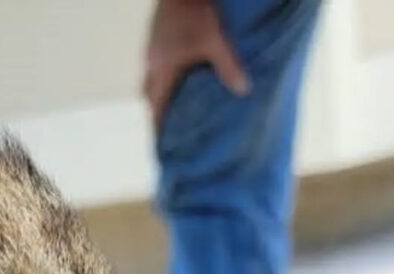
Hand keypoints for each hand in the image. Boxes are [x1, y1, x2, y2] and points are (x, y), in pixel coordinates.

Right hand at [143, 0, 249, 129]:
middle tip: (171, 123)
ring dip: (161, 90)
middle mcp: (152, 61)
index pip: (156, 106)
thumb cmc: (195, 11)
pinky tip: (178, 73)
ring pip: (151, 77)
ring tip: (175, 101)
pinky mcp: (156, 34)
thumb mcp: (215, 40)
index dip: (159, 125)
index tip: (163, 141)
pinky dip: (164, 74)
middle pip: (149, 94)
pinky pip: (156, 62)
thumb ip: (228, 67)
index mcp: (162, 69)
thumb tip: (244, 90)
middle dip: (158, 109)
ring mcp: (151, 46)